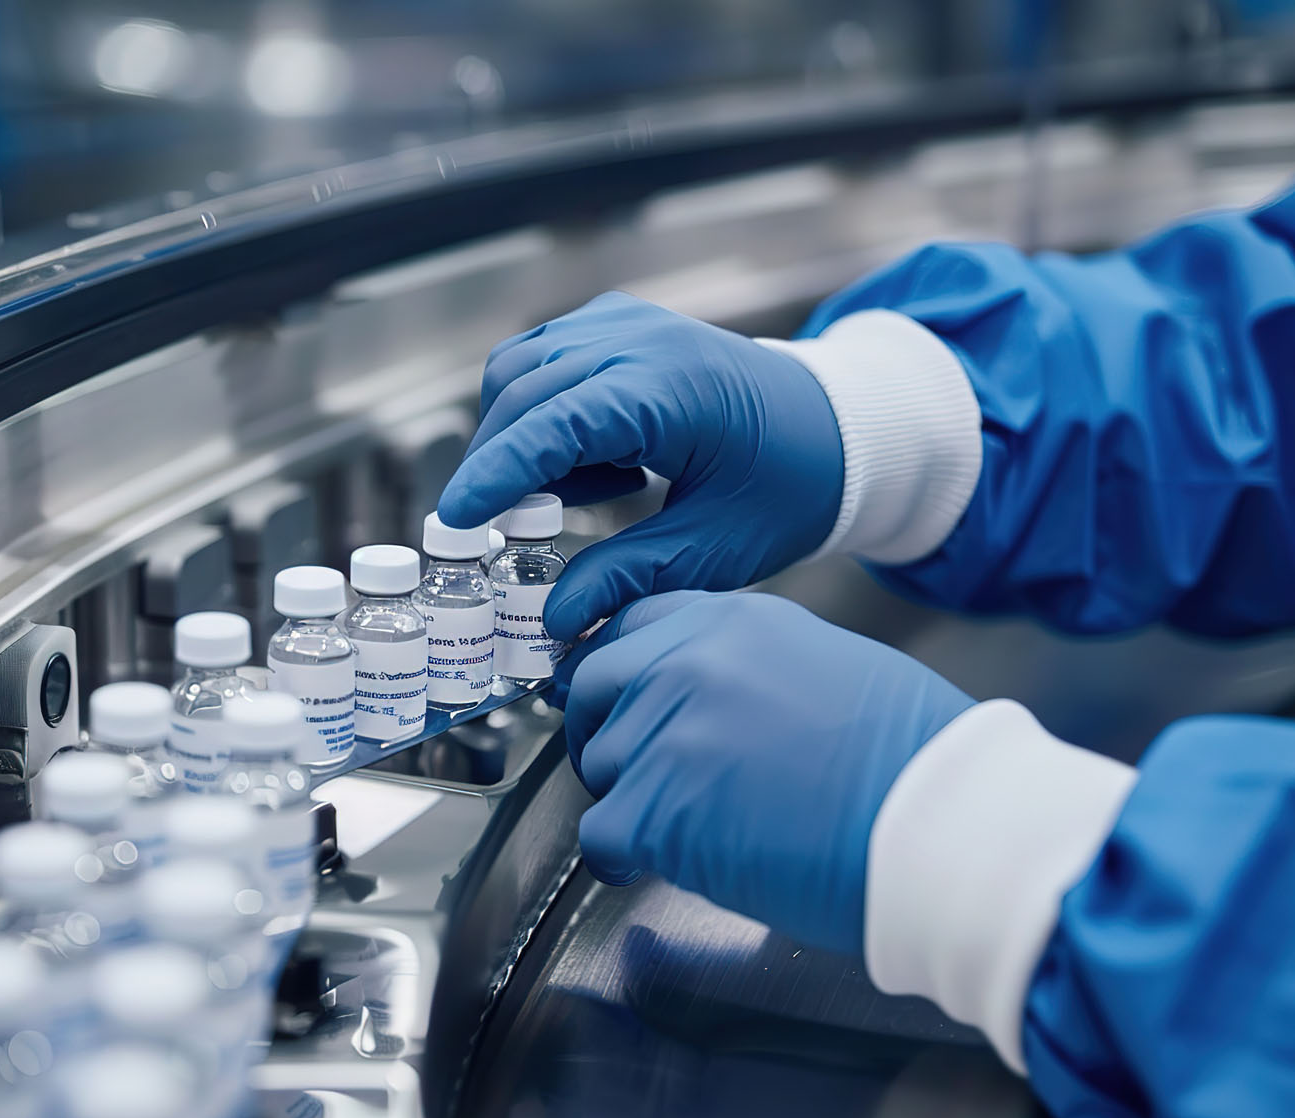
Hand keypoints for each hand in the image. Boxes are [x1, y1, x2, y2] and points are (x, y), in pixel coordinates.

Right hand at [437, 292, 843, 640]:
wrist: (840, 424)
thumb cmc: (790, 483)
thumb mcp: (716, 550)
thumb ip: (630, 578)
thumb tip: (556, 618)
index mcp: (669, 389)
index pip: (552, 423)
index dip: (494, 473)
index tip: (454, 520)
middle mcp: (639, 339)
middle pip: (521, 393)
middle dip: (497, 465)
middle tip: (499, 536)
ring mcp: (625, 321)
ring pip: (520, 370)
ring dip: (518, 437)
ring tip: (580, 497)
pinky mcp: (617, 324)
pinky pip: (542, 360)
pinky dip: (540, 413)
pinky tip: (600, 464)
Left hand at [556, 591, 972, 953]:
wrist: (941, 826)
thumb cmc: (916, 763)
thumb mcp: (830, 667)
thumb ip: (751, 668)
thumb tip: (715, 699)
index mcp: (733, 622)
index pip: (633, 628)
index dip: (625, 675)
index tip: (624, 703)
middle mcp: (687, 663)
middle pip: (596, 687)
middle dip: (607, 729)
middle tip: (635, 772)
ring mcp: (664, 732)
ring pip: (601, 764)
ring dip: (628, 798)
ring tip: (682, 827)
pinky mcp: (654, 809)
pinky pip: (600, 832)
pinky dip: (620, 856)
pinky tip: (654, 865)